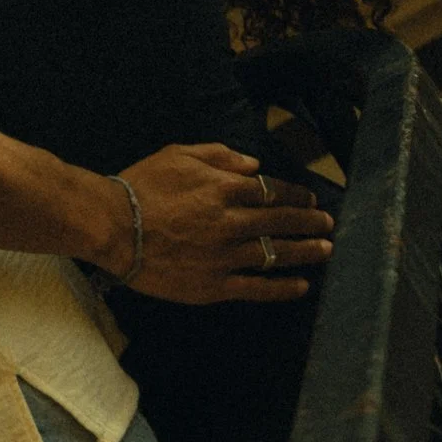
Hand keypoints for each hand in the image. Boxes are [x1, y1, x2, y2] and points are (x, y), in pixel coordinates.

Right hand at [114, 144, 333, 304]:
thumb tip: (254, 165)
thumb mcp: (179, 154)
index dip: (296, 194)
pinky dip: (281, 288)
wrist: (113, 227)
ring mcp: (224, 256)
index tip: (310, 198)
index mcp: (224, 188)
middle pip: (281, 220)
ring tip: (325, 250)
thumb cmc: (141, 186)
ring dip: (304, 251)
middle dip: (309, 221)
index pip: (272, 190)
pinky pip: (256, 288)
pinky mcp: (213, 285)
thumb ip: (220, 156)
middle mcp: (231, 222)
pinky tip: (301, 286)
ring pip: (275, 253)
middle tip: (329, 223)